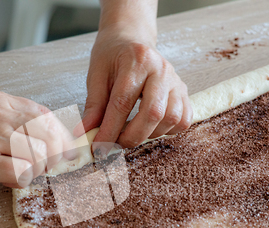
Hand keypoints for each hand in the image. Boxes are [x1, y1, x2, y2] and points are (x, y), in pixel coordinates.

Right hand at [0, 88, 73, 192]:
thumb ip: (5, 120)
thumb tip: (38, 141)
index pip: (42, 112)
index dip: (59, 132)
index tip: (64, 146)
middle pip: (46, 131)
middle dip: (57, 151)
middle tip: (54, 164)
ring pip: (38, 151)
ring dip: (40, 167)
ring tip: (28, 172)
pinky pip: (21, 170)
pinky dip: (25, 178)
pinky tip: (13, 179)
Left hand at [75, 0, 191, 148]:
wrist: (132, 40)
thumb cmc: (112, 56)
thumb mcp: (97, 75)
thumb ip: (93, 106)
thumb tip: (84, 133)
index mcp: (137, 60)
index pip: (123, 103)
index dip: (110, 129)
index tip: (98, 147)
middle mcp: (162, 70)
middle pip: (153, 113)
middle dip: (132, 136)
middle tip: (115, 144)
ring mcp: (176, 81)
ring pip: (171, 119)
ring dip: (149, 134)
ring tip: (131, 132)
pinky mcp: (184, 92)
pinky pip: (183, 120)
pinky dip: (167, 130)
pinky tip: (150, 127)